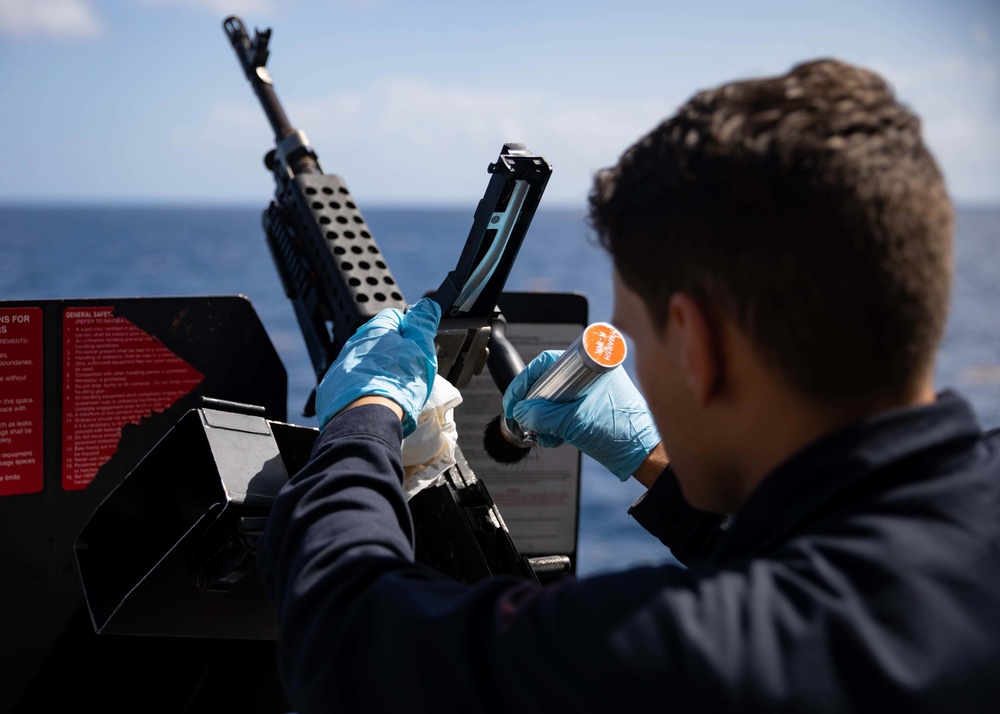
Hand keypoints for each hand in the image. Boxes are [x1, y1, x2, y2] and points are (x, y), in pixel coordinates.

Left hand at [316, 297, 440, 435]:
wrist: (368, 416)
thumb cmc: (398, 381)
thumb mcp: (421, 348)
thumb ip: (424, 323)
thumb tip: (427, 305)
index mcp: (376, 328)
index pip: (395, 317)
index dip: (410, 331)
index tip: (416, 347)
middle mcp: (354, 342)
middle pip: (380, 341)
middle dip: (394, 352)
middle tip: (407, 371)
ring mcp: (341, 364)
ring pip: (366, 362)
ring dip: (378, 370)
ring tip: (391, 389)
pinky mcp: (332, 386)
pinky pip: (353, 381)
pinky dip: (363, 387)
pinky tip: (374, 399)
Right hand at [502, 350, 660, 480]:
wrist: (644, 455)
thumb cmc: (620, 432)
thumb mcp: (573, 422)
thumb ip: (543, 416)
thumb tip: (521, 412)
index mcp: (592, 365)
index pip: (547, 363)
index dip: (525, 381)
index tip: (514, 401)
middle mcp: (592, 374)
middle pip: (549, 381)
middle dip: (534, 404)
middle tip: (525, 420)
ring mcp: (592, 391)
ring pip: (555, 398)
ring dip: (543, 417)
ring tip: (543, 435)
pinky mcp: (592, 407)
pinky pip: (565, 409)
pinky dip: (555, 423)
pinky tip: (554, 438)